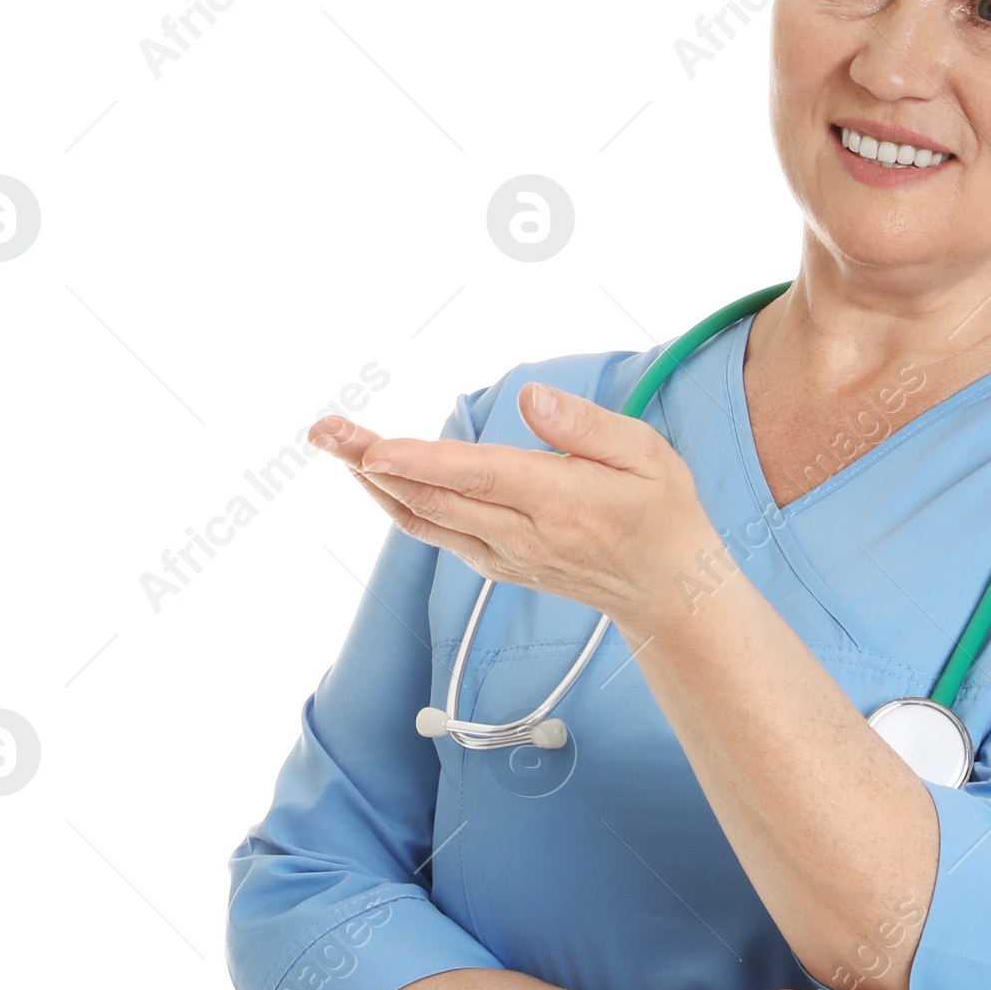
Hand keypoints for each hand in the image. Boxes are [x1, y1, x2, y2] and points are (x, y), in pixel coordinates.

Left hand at [307, 387, 716, 627]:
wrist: (666, 591)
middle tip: (324, 428)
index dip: (417, 461)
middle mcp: (520, 533)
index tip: (369, 446)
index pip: (474, 477)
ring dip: (372, 482)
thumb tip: (529, 398)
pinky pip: (434, 532)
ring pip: (422, 519)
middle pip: (430, 497)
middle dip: (369, 461)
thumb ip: (585, 425)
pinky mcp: (494, 563)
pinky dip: (397, 502)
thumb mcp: (647, 456)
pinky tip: (376, 475)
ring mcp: (502, 554)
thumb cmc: (662, 515)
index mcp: (558, 500)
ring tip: (334, 444)